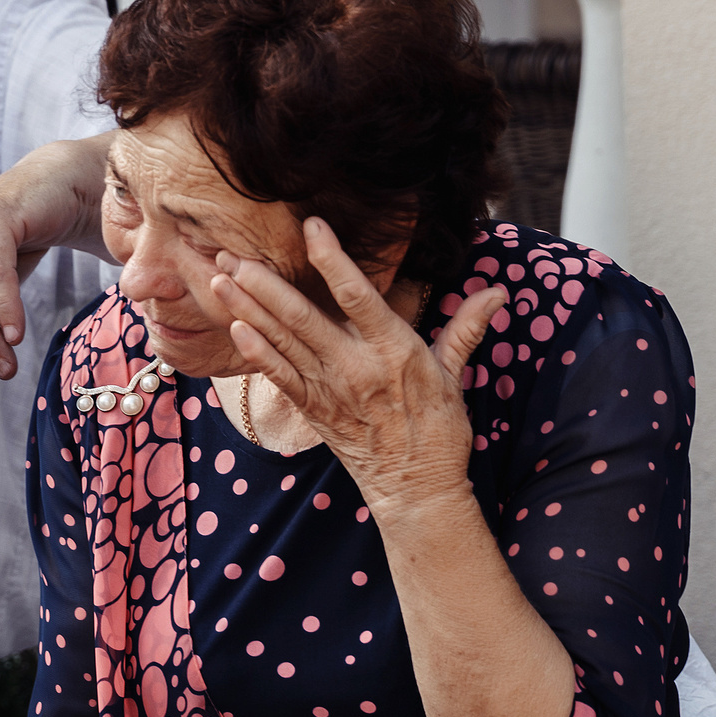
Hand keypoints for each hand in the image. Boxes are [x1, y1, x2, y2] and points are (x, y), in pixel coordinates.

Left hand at [211, 218, 507, 514]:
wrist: (417, 490)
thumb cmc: (437, 431)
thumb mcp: (454, 375)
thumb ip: (465, 328)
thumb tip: (497, 293)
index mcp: (394, 351)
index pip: (357, 296)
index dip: (331, 259)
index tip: (311, 226)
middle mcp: (355, 368)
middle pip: (302, 318)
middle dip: (263, 284)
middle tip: (231, 253)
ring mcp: (330, 391)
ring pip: (282, 343)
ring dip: (247, 310)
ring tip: (218, 279)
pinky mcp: (314, 411)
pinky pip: (279, 377)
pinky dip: (256, 352)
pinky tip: (234, 328)